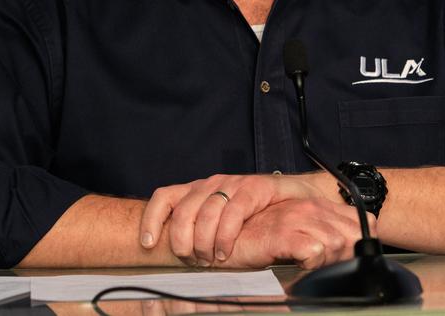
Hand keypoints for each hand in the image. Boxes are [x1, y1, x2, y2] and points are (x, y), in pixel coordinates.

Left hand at [141, 173, 322, 265]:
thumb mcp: (219, 222)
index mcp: (197, 191)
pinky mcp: (253, 187)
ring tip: (211, 260)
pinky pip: (233, 212)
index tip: (148, 245)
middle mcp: (211, 184)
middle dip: (183, 242)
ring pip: (206, 212)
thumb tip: (172, 255)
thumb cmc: (255, 215)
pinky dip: (226, 236)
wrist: (295, 197)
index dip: (152, 219)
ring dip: (204, 243)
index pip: (164, 197)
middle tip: (192, 261)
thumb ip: (198, 230)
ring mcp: (232, 183)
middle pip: (183, 211)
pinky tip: (226, 252)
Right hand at [224, 198, 359, 269]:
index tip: (347, 258)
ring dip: (329, 262)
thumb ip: (324, 238)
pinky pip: (315, 251)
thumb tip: (349, 255)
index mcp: (319, 205)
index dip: (361, 245)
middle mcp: (312, 207)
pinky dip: (312, 264)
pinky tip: (299, 266)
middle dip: (347, 257)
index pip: (364, 223)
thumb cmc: (262, 237)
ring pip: (337, 244)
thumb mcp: (299, 233)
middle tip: (326, 267)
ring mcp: (298, 217)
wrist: (227, 236)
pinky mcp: (284, 232)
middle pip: (354, 236)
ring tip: (312, 266)